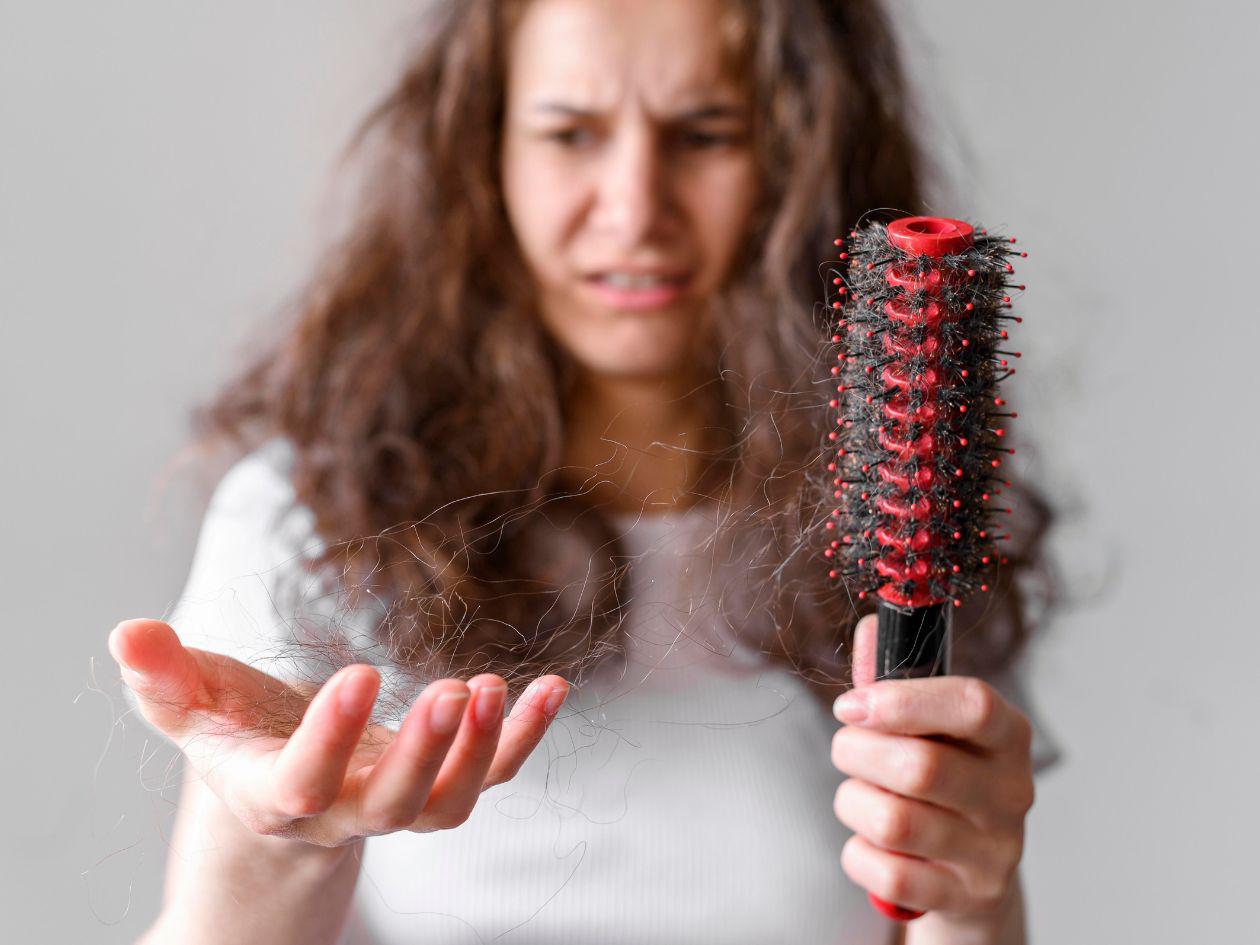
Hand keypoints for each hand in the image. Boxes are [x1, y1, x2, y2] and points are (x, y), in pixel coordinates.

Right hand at [109, 618, 568, 847]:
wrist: (284, 793)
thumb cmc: (236, 741)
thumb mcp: (193, 711)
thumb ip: (163, 679)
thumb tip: (125, 632)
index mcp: (276, 795)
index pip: (302, 783)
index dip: (330, 740)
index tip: (361, 673)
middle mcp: (343, 812)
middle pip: (392, 806)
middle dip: (425, 754)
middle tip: (454, 692)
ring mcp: (399, 804)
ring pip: (448, 803)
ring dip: (481, 751)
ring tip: (498, 687)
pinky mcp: (440, 784)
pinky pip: (493, 775)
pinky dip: (524, 738)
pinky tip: (553, 687)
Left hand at [830, 614, 1034, 920]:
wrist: (969, 876)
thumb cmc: (941, 782)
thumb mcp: (927, 727)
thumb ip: (894, 677)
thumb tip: (872, 624)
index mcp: (1007, 736)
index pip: (974, 705)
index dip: (904, 700)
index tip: (852, 704)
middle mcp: (1012, 793)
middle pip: (921, 767)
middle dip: (857, 753)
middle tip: (846, 749)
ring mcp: (993, 852)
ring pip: (895, 822)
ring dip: (853, 803)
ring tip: (858, 796)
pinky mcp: (965, 898)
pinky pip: (886, 874)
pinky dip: (858, 854)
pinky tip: (869, 842)